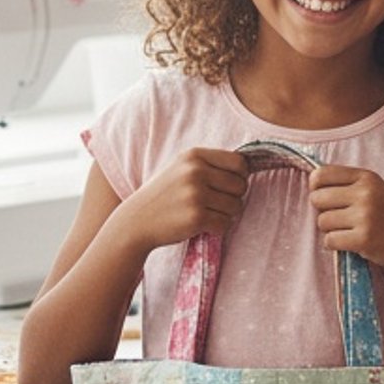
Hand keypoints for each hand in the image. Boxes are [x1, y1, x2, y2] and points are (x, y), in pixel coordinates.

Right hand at [117, 148, 248, 251]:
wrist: (135, 221)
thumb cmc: (165, 195)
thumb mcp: (182, 168)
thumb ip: (211, 164)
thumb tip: (248, 166)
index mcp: (194, 156)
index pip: (239, 162)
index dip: (240, 176)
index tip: (229, 185)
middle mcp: (195, 172)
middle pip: (241, 185)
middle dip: (233, 197)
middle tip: (214, 203)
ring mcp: (195, 194)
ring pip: (236, 206)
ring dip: (226, 213)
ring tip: (205, 212)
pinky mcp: (196, 217)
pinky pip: (226, 223)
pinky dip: (218, 227)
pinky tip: (201, 224)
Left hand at [308, 165, 383, 272]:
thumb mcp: (374, 190)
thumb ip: (346, 184)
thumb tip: (310, 185)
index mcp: (367, 177)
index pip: (320, 175)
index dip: (317, 189)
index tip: (329, 199)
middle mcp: (366, 193)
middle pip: (317, 199)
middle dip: (323, 211)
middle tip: (342, 218)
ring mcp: (366, 216)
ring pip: (322, 221)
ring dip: (331, 230)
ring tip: (351, 231)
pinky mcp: (363, 239)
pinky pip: (329, 240)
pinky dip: (336, 245)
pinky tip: (352, 243)